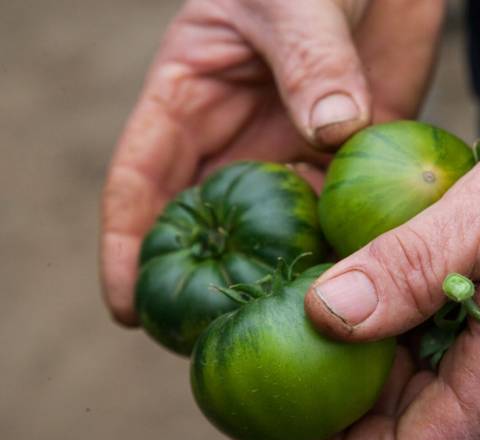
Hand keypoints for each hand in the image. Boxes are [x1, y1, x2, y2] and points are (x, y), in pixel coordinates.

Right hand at [99, 0, 445, 324]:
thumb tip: (332, 132)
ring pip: (275, 228)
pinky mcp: (350, 152)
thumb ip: (310, 59)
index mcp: (190, 97)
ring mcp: (294, 147)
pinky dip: (342, 245)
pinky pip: (338, 209)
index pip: (140, 181)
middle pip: (206, 223)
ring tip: (285, 327)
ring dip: (278, 273)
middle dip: (203, 281)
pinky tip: (353, 281)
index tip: (128, 308)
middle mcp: (237, 134)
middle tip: (208, 341)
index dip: (126, 246)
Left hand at [302, 106, 479, 439]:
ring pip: (419, 375)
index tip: (292, 391)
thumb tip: (326, 313)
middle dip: (339, 365)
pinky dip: (404, 305)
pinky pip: (448, 341)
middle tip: (294, 294)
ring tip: (329, 256)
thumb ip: (411, 265)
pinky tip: (381, 250)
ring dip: (368, 325)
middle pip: (399, 416)